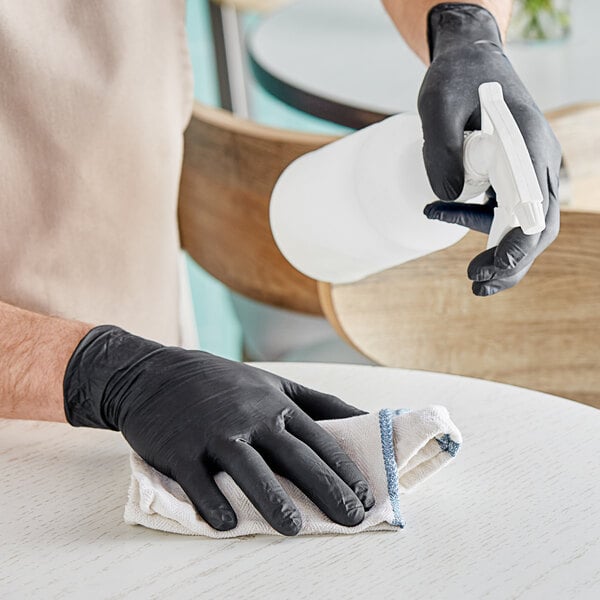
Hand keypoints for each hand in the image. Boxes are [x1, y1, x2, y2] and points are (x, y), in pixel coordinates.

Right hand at [63, 326, 373, 534]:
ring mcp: (214, 432)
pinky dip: (213, 503)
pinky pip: (198, 481)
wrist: (155, 374)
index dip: (346, 470)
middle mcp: (249, 416)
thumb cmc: (223, 383)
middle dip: (327, 490)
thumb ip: (316, 401)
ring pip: (249, 468)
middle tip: (352, 520)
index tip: (368, 497)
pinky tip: (228, 525)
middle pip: (294, 457)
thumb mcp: (272, 383)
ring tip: (294, 528)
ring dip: (272, 500)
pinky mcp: (179, 448)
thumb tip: (365, 417)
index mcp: (275, 403)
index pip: (319, 439)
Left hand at [418, 3, 560, 295]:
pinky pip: (503, 209)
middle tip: (477, 286)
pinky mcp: (511, 173)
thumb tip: (446, 196)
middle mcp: (537, 160)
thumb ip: (441, 147)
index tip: (497, 268)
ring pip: (525, 224)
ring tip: (474, 280)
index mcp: (528, 143)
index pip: (537, 206)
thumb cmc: (455, 78)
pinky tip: (438, 213)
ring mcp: (527, 168)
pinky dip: (479, 224)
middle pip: (538, 225)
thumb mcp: (437, 104)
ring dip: (501, 254)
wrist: (469, 59)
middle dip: (512, 262)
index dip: (521, 243)